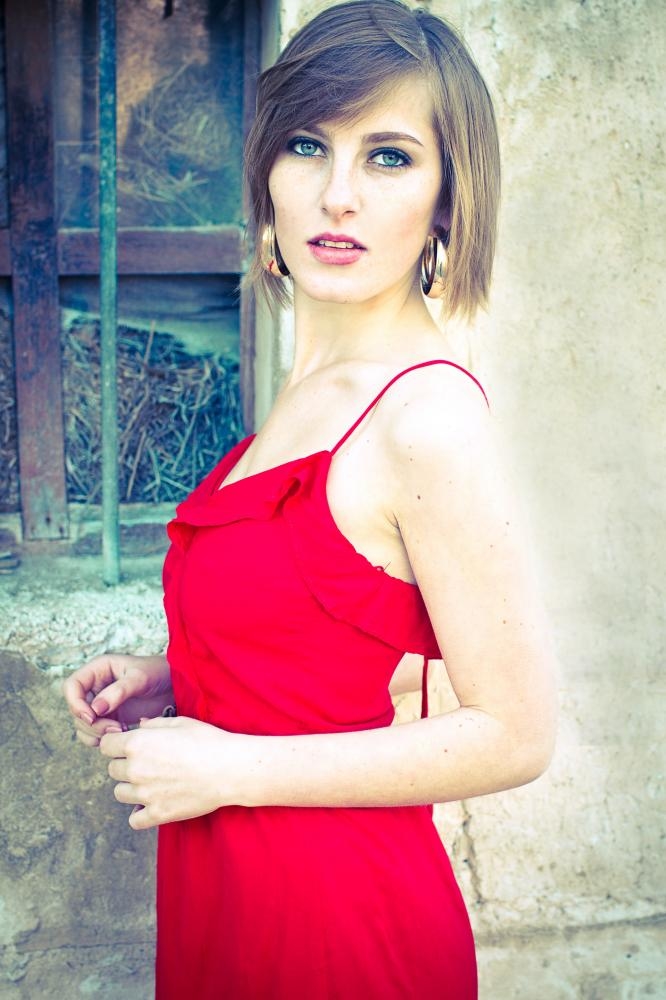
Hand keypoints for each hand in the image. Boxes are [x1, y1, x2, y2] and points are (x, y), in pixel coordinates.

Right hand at [63, 653, 173, 746]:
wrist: (175, 686)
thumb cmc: (159, 673)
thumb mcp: (140, 678)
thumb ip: (118, 691)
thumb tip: (95, 710)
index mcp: (98, 670)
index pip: (72, 686)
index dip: (76, 703)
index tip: (92, 717)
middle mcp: (95, 687)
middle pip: (76, 709)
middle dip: (91, 723)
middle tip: (115, 728)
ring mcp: (101, 704)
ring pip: (83, 724)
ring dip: (96, 732)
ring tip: (122, 731)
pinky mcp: (110, 718)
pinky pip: (94, 733)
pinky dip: (102, 738)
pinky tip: (122, 735)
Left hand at [100, 716, 241, 829]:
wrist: (229, 769)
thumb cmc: (207, 741)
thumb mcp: (180, 723)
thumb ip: (153, 724)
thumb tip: (138, 726)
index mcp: (137, 743)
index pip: (106, 746)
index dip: (116, 745)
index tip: (128, 747)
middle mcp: (135, 769)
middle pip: (112, 770)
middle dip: (125, 765)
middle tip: (146, 763)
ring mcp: (144, 794)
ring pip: (120, 793)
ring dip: (131, 788)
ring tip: (151, 782)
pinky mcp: (157, 814)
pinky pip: (134, 820)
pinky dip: (140, 814)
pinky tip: (152, 804)